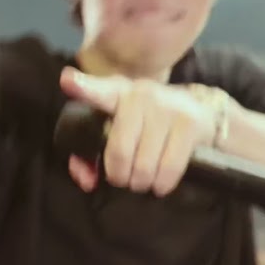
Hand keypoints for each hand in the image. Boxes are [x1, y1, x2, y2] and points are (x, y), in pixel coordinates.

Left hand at [59, 66, 217, 195]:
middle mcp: (142, 94)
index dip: (82, 87)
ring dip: (142, 183)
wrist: (197, 111)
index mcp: (118, 93)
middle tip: (125, 179)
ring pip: (145, 165)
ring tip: (143, 181)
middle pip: (121, 152)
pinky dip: (162, 184)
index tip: (67, 81)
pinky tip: (160, 183)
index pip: (98, 91)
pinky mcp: (190, 123)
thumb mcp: (119, 131)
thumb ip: (90, 156)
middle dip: (121, 177)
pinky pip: (169, 167)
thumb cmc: (148, 126)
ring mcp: (168, 107)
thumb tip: (87, 180)